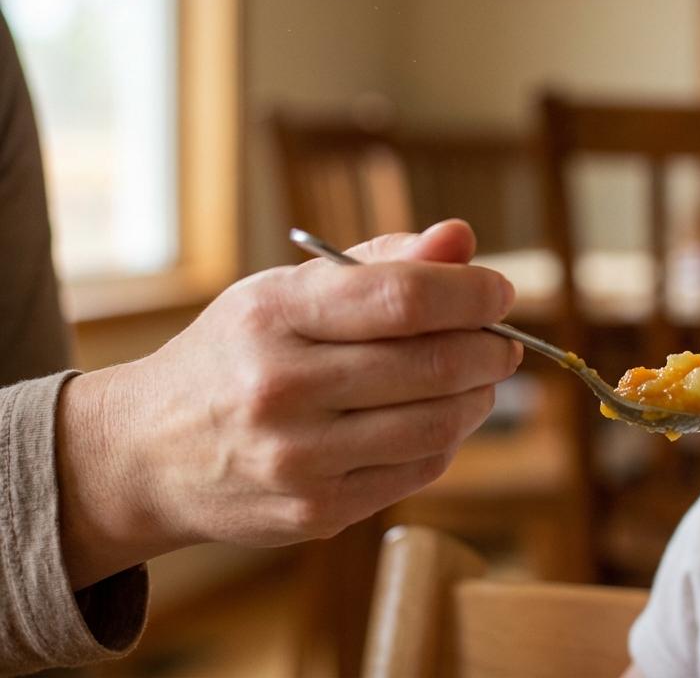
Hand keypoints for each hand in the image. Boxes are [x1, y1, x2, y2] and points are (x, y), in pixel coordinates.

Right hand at [55, 220, 521, 589]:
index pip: (401, 298)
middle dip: (489, 349)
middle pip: (434, 365)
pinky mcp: (316, 511)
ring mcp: (299, 458)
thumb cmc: (236, 356)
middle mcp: (281, 388)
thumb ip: (380, 263)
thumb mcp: (286, 292)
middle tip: (501, 342)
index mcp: (274, 316)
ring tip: (479, 379)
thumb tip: (461, 239)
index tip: (498, 291)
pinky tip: (437, 418)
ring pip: (438, 424)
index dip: (470, 293)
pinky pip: (418, 470)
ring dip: (478, 397)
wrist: (148, 454)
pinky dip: (446, 440)